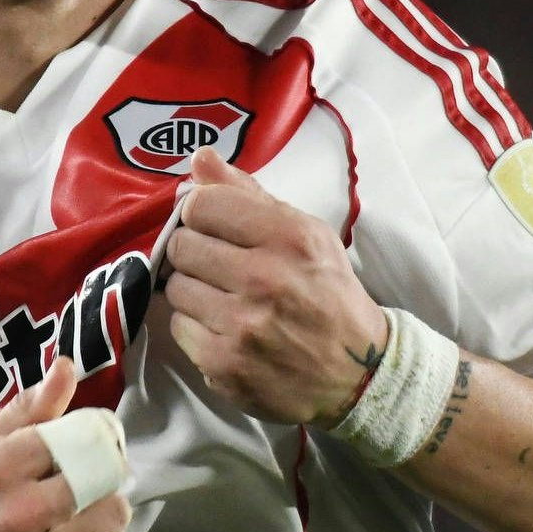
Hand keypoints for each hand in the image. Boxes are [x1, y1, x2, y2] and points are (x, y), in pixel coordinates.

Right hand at [0, 358, 137, 531]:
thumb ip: (24, 411)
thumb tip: (67, 367)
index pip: (82, 433)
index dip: (99, 431)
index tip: (96, 438)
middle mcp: (22, 513)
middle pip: (107, 472)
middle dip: (104, 468)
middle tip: (90, 476)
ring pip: (117, 514)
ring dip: (106, 509)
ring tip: (82, 514)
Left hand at [161, 148, 388, 426]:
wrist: (357, 373)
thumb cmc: (328, 295)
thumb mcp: (306, 234)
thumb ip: (248, 195)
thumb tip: (200, 158)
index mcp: (289, 238)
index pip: (203, 204)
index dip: (200, 213)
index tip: (212, 226)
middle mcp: (264, 279)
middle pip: (182, 244)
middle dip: (195, 251)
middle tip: (219, 265)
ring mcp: (241, 325)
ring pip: (176, 286)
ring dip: (194, 289)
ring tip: (225, 298)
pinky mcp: (223, 364)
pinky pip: (179, 327)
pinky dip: (197, 326)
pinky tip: (226, 328)